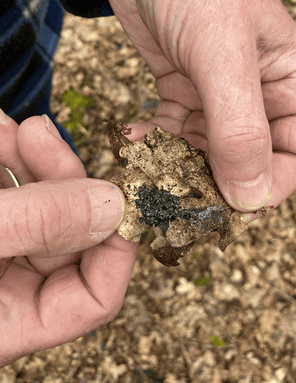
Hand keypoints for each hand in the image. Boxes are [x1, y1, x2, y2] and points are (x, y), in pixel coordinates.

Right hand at [0, 114, 138, 365]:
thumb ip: (37, 224)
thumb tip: (115, 205)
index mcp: (9, 326)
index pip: (95, 298)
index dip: (117, 244)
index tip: (123, 190)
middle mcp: (5, 297)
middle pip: (68, 240)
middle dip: (61, 179)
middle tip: (44, 135)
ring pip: (35, 209)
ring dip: (28, 161)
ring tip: (12, 127)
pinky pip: (5, 195)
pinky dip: (2, 162)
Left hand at [103, 0, 295, 214]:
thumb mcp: (223, 56)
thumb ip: (241, 129)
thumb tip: (251, 197)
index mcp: (290, 82)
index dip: (274, 185)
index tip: (236, 206)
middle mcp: (260, 93)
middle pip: (253, 159)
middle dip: (221, 181)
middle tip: (183, 196)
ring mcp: (220, 92)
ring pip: (210, 152)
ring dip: (181, 165)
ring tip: (151, 167)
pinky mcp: (183, 88)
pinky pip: (175, 133)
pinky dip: (156, 143)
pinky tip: (134, 137)